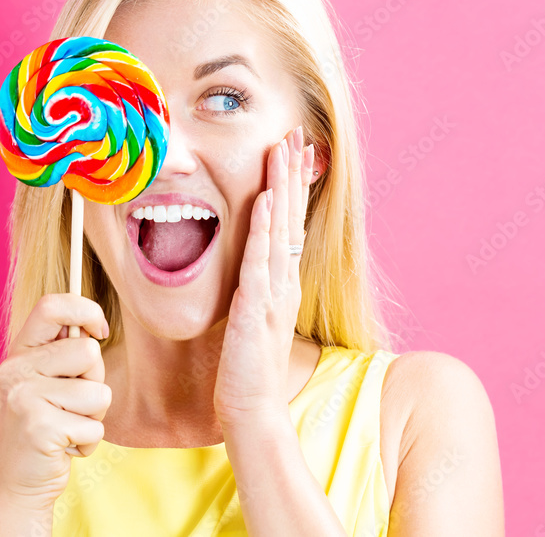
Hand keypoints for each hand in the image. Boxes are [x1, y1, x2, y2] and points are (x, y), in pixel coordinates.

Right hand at [0, 294, 111, 511]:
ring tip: (68, 426)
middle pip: (89, 352)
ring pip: (99, 391)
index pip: (52, 305)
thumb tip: (95, 325)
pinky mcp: (40, 428)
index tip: (100, 331)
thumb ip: (65, 352)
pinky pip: (95, 426)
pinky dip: (89, 441)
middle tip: (72, 405)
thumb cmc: (45, 426)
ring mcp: (25, 398)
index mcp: (19, 352)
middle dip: (95, 380)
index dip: (86, 309)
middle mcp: (16, 369)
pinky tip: (64, 447)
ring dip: (94, 416)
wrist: (17, 484)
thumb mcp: (47, 382)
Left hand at [213, 125, 313, 428]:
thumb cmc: (246, 368)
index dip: (294, 188)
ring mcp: (273, 293)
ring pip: (279, 230)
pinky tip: (264, 200)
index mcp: (282, 283)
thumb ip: (255, 290)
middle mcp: (284, 282)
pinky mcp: (255, 308)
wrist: (251, 409)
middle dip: (293, 174)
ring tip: (284, 150)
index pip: (290, 225)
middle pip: (291, 218)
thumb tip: (251, 268)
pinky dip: (263, 228)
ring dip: (282, 187)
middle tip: (297, 134)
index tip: (297, 153)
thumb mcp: (252, 318)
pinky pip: (260, 261)